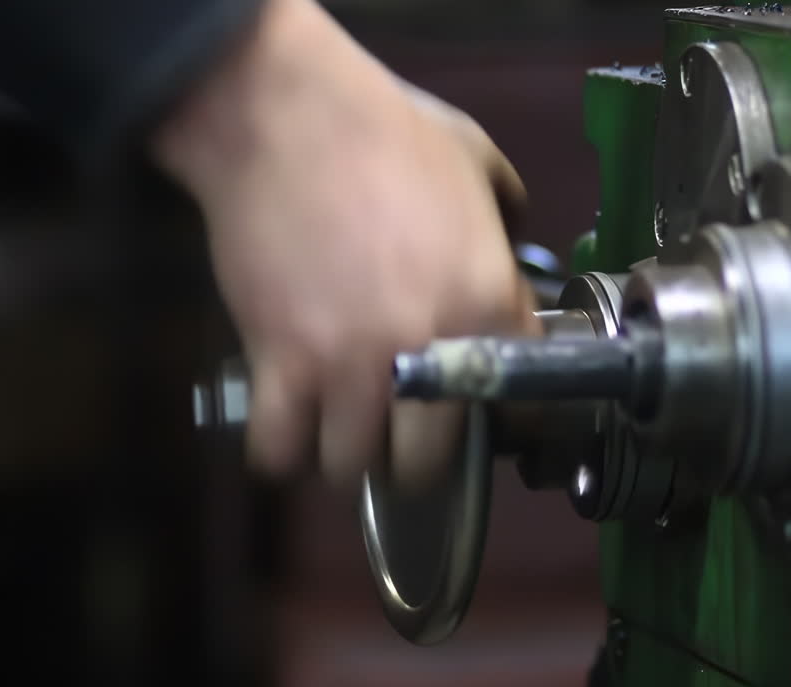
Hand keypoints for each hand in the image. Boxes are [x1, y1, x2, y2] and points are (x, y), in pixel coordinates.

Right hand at [152, 0, 539, 487]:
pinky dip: (279, 451)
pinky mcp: (281, 364)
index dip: (491, 417)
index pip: (511, 405)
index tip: (469, 417)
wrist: (286, 115)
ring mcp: (350, 365)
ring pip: (351, 466)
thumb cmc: (386, 130)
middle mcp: (426, 352)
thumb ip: (507, 217)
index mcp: (486, 303)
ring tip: (335, 429)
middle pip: (427, 461)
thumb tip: (510, 246)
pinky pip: (279, 449)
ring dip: (344, 457)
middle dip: (413, 459)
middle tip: (395, 436)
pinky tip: (284, 430)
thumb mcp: (477, 161)